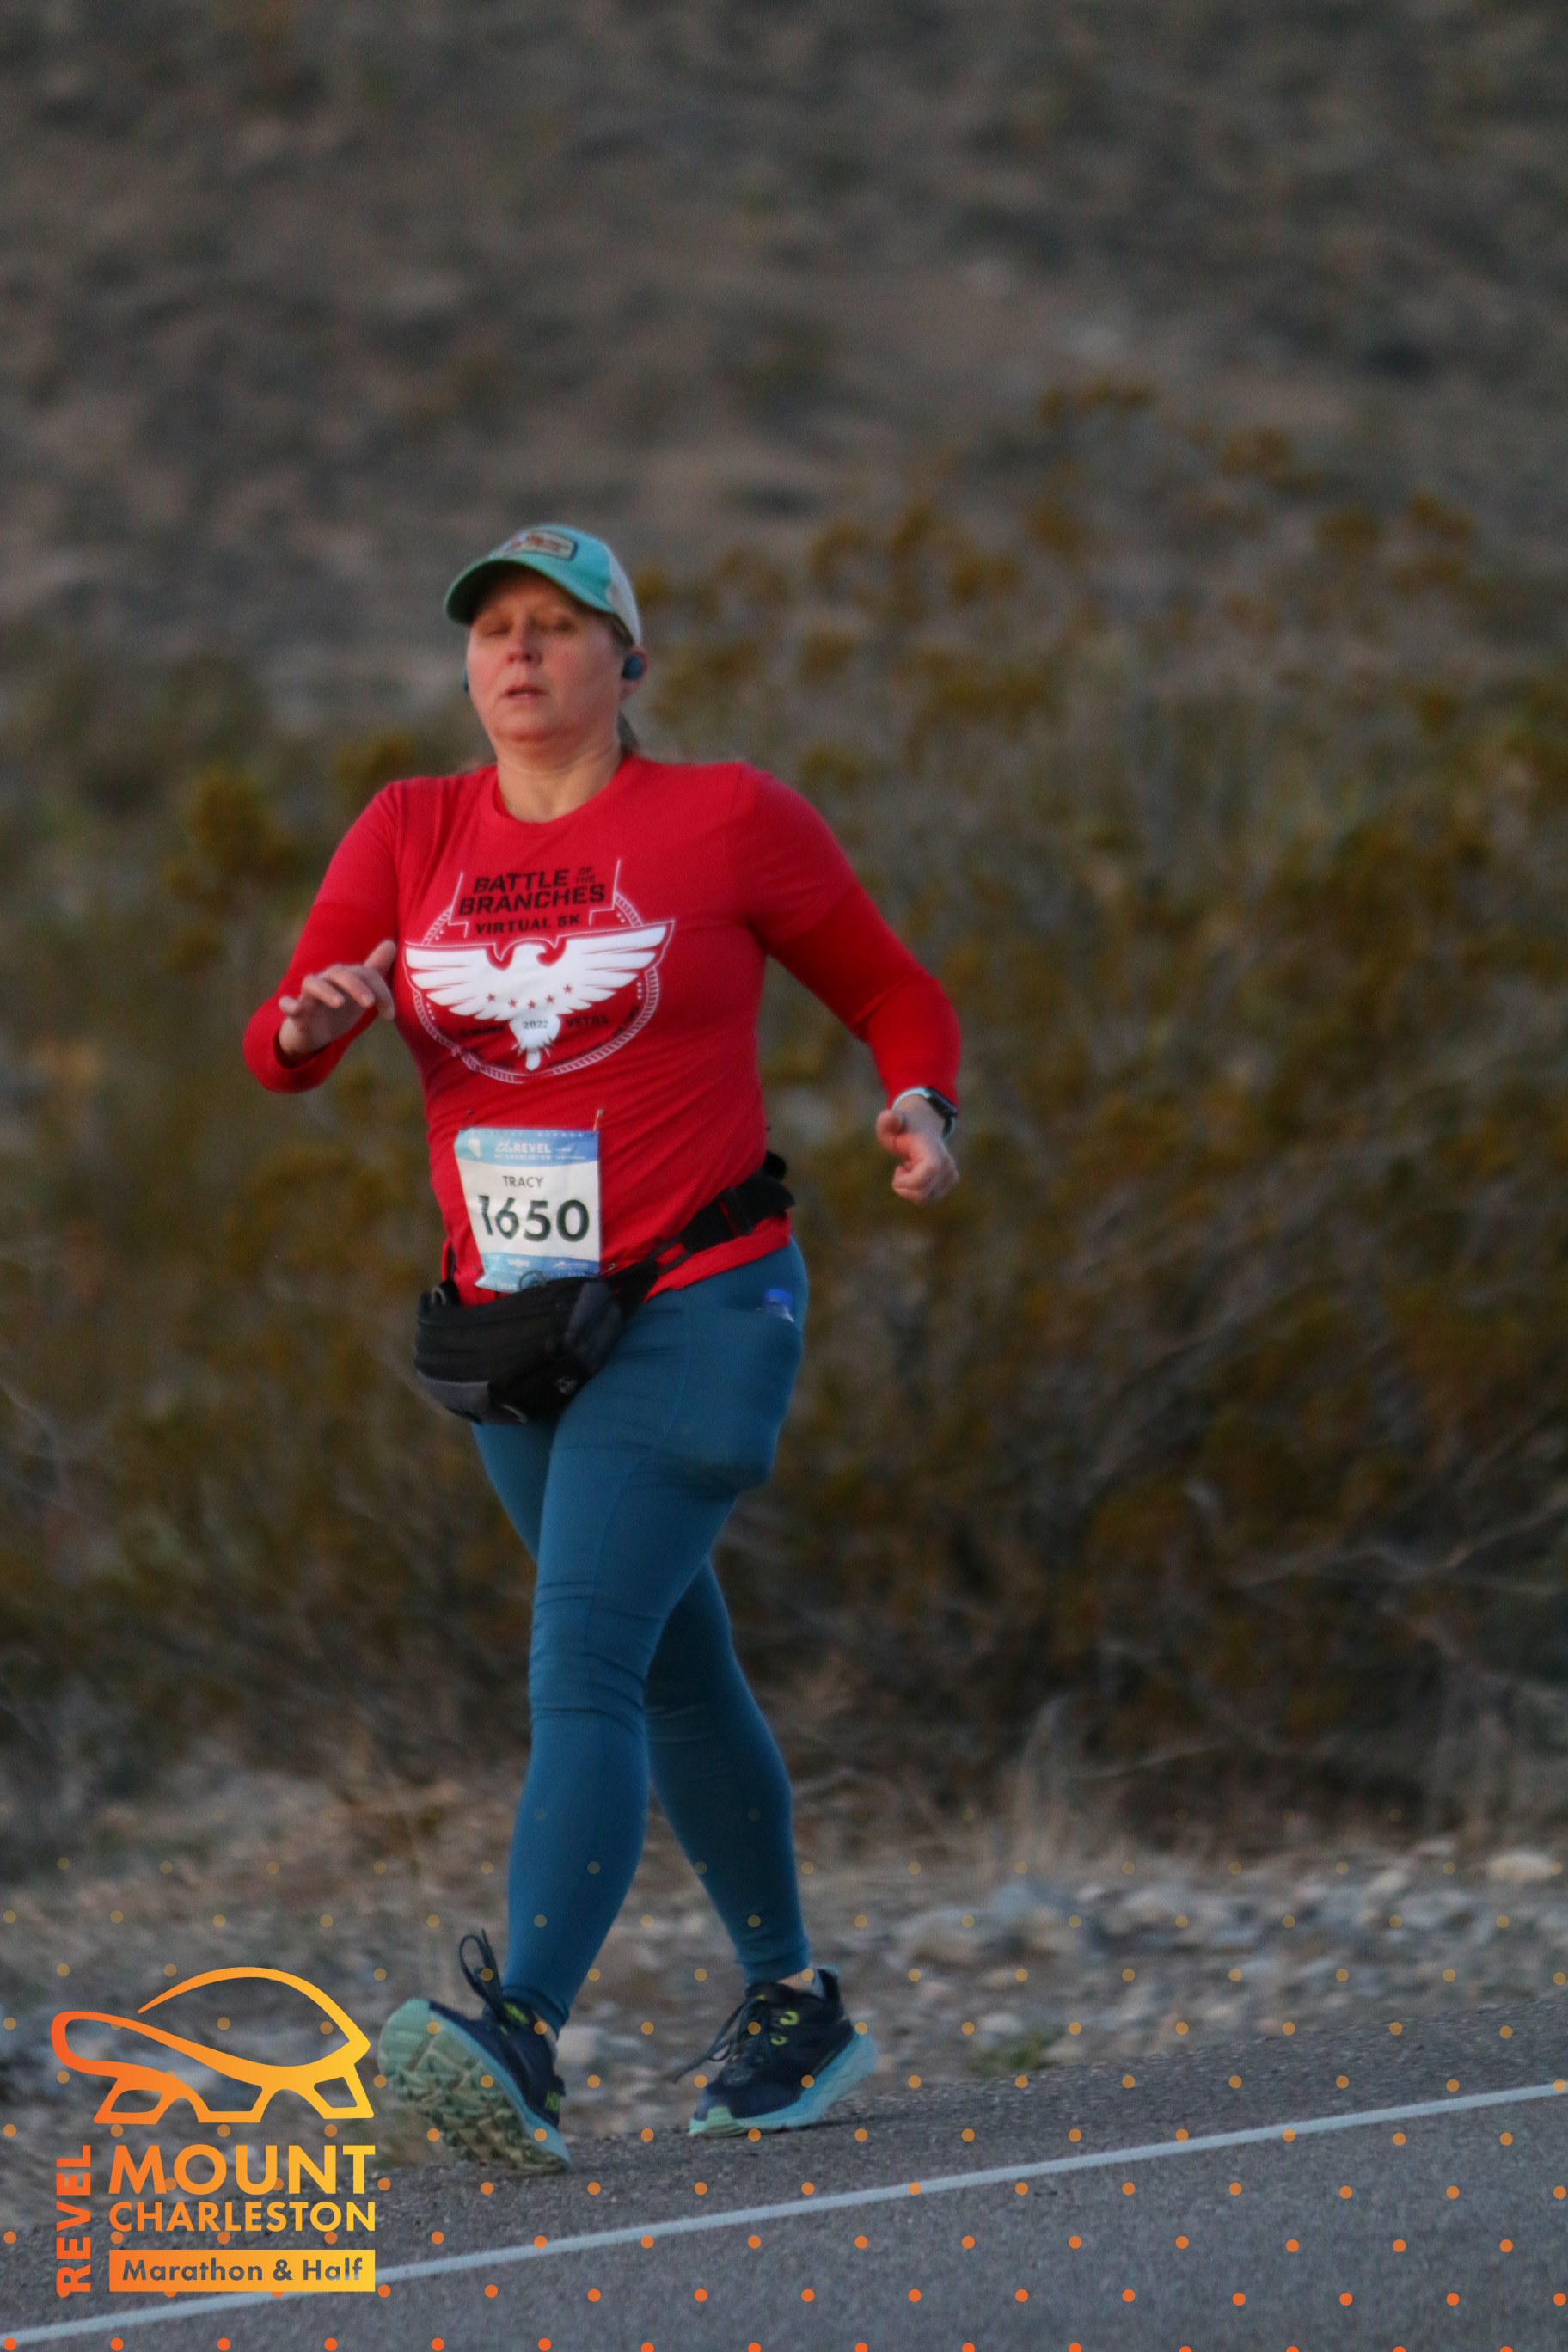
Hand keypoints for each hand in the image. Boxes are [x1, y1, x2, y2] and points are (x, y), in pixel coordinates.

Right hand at [277, 938, 396, 1061]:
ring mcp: (309, 996)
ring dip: (326, 991)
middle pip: (339, 974)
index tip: (390, 1015)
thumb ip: (374, 970)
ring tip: (339, 1003)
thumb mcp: (360, 991)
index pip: (366, 975)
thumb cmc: (339, 1009)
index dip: (381, 992)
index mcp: (344, 977)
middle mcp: (326, 981)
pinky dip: (289, 1004)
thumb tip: (391, 944)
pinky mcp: (296, 1012)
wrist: (314, 1033)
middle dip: (356, 986)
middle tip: (370, 1004)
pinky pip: (287, 1004)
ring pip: (312, 984)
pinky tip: (294, 1007)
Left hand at [876, 1094, 958, 1203]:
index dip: (910, 1180)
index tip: (898, 1170)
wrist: (923, 1127)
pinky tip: (916, 1176)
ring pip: (925, 1199)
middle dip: (903, 1188)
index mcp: (931, 1148)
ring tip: (909, 1170)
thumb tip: (890, 1116)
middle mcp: (945, 1161)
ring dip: (910, 1190)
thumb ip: (886, 1121)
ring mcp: (951, 1172)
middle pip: (923, 1193)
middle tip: (900, 1169)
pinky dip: (917, 1192)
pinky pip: (929, 1199)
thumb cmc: (903, 1129)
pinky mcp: (951, 1180)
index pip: (930, 1170)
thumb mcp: (890, 1123)